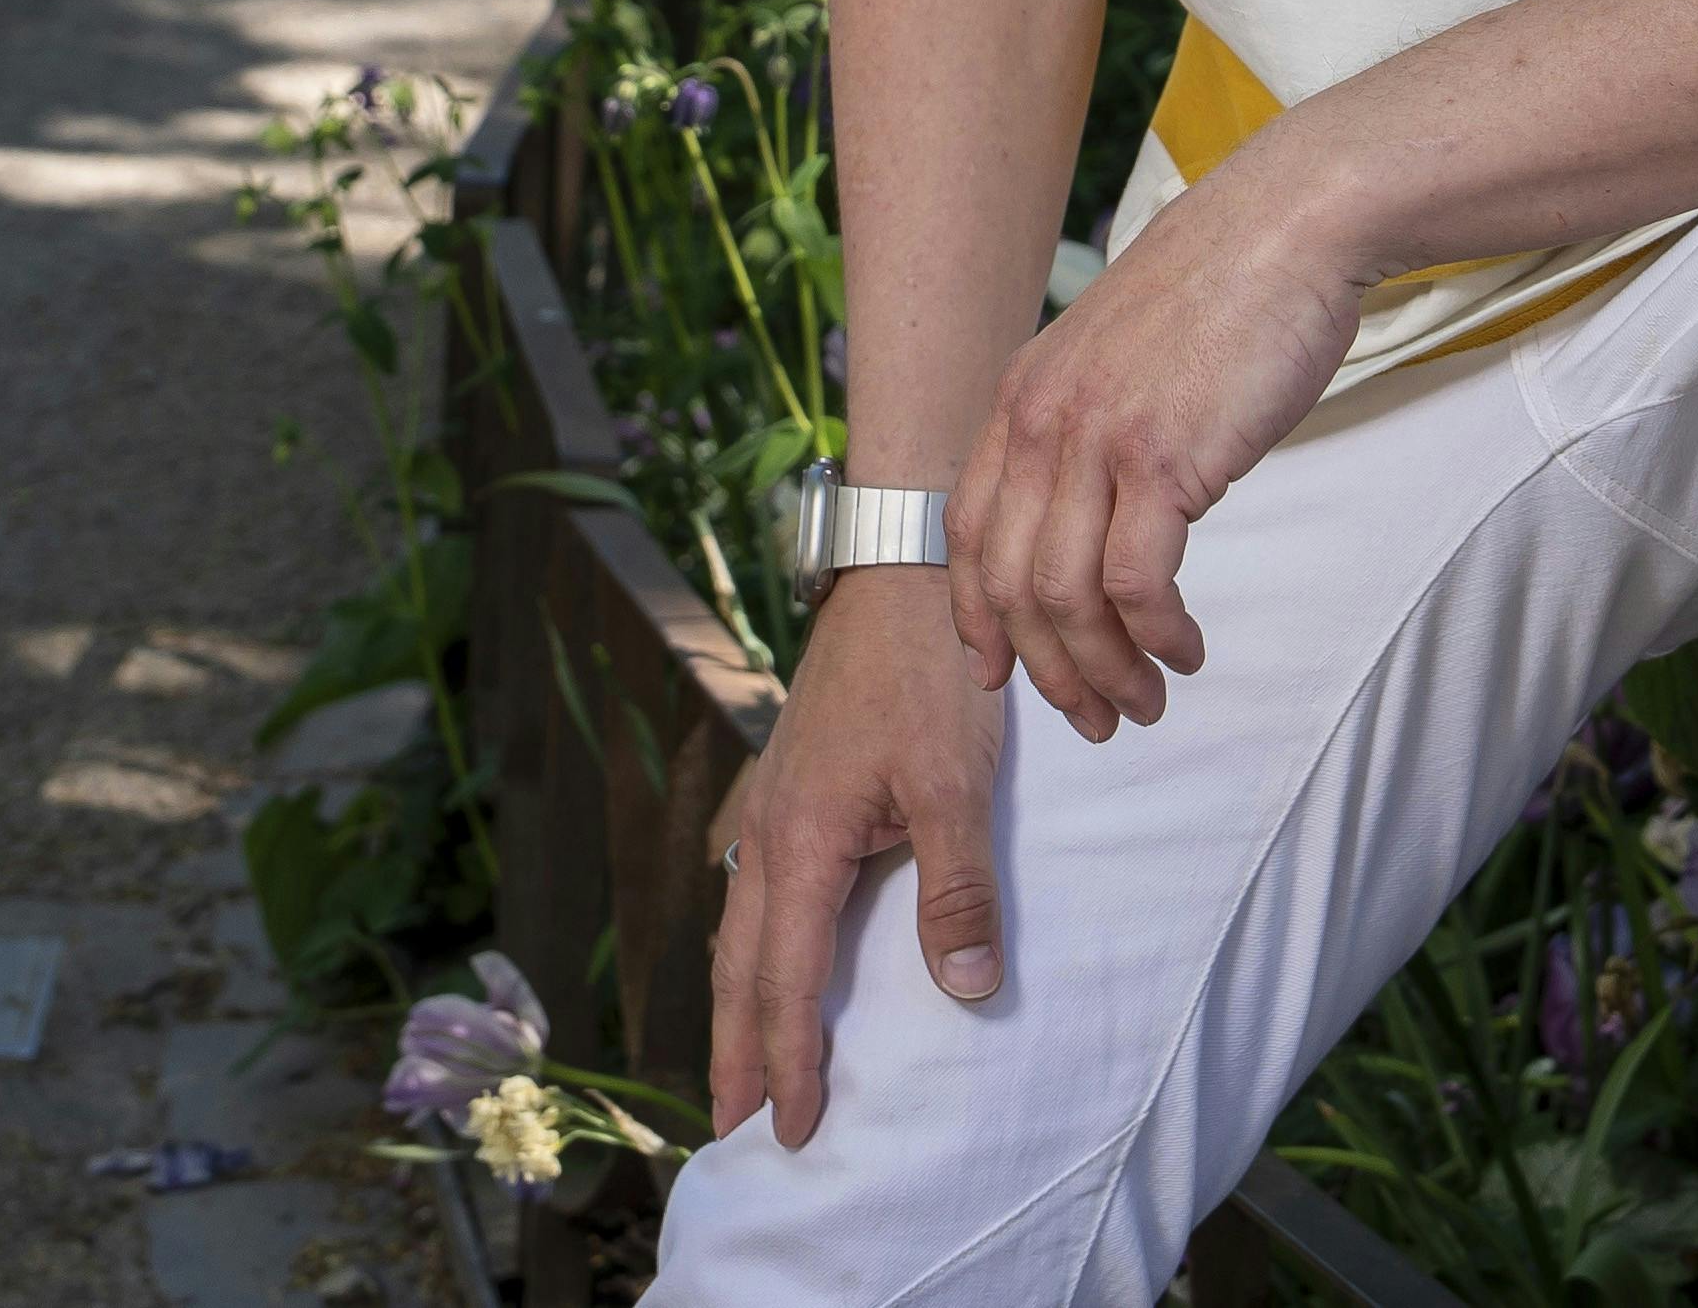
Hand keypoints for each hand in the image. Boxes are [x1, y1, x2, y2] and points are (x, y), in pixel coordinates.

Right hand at [707, 567, 1004, 1149]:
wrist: (901, 567)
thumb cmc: (929, 672)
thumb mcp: (955, 782)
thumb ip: (959, 889)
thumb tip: (964, 993)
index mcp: (799, 840)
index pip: (784, 979)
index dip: (788, 1059)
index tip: (795, 1128)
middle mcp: (769, 829)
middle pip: (739, 964)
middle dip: (735, 1050)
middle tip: (732, 1129)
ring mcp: (773, 802)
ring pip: (741, 925)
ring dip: (737, 1001)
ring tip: (739, 1063)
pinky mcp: (792, 781)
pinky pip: (757, 887)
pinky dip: (753, 944)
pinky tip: (766, 952)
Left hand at [952, 150, 1366, 741]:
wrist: (1289, 224)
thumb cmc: (1225, 289)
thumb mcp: (1119, 352)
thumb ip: (1090, 421)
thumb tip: (1096, 505)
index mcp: (1022, 395)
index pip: (965, 532)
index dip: (975, 616)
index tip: (1000, 672)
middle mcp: (1041, 420)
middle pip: (1009, 584)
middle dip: (1047, 671)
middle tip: (1095, 717)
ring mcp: (1096, 438)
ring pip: (1064, 598)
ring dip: (1103, 670)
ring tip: (1145, 700)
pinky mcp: (1162, 456)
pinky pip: (1134, 582)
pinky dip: (1155, 635)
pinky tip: (1185, 650)